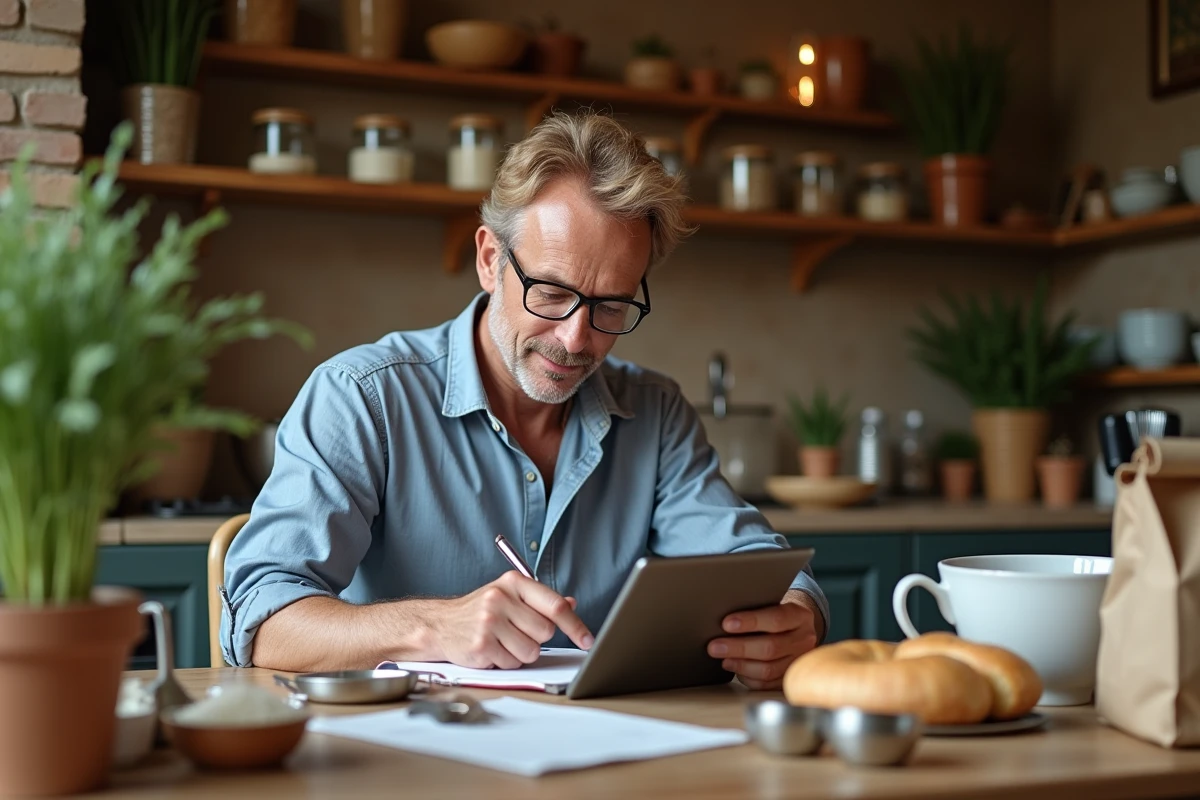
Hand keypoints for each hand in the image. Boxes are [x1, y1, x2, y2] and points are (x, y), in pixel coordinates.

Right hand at [433, 571, 593, 668]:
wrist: (440, 624)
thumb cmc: (480, 610)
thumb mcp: (510, 596)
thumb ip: (540, 601)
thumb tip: (572, 604)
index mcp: (513, 582)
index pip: (554, 604)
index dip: (575, 625)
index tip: (587, 640)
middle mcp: (500, 598)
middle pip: (545, 631)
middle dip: (536, 638)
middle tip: (517, 632)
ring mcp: (489, 622)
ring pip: (531, 651)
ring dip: (521, 653)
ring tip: (503, 642)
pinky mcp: (480, 645)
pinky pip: (512, 663)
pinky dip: (505, 661)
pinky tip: (492, 650)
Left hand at [706, 590, 820, 689]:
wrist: (796, 627)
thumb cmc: (775, 613)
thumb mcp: (771, 604)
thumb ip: (754, 609)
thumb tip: (723, 623)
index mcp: (799, 616)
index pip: (776, 619)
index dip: (751, 622)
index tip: (726, 624)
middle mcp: (804, 640)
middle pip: (770, 647)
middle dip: (739, 648)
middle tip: (714, 646)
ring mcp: (799, 661)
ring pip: (769, 670)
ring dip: (741, 665)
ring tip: (723, 659)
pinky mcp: (790, 677)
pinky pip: (767, 684)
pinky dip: (748, 678)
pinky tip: (735, 669)